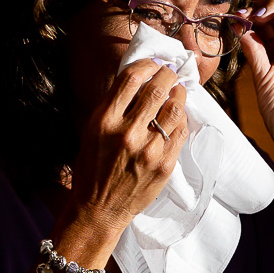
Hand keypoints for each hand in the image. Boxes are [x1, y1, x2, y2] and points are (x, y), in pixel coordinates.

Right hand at [66, 57, 189, 234]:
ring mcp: (149, 149)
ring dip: (179, 94)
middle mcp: (127, 132)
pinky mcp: (164, 165)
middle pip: (157, 88)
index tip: (154, 62)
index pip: (131, 78)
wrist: (99, 210)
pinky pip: (181, 132)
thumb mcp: (92, 132)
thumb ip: (114, 107)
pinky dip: (182, 119)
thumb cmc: (93, 169)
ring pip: (174, 109)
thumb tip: (139, 81)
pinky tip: (178, 116)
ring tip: (179, 90)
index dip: (147, 64)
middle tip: (171, 70)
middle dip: (168, 73)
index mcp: (104, 120)